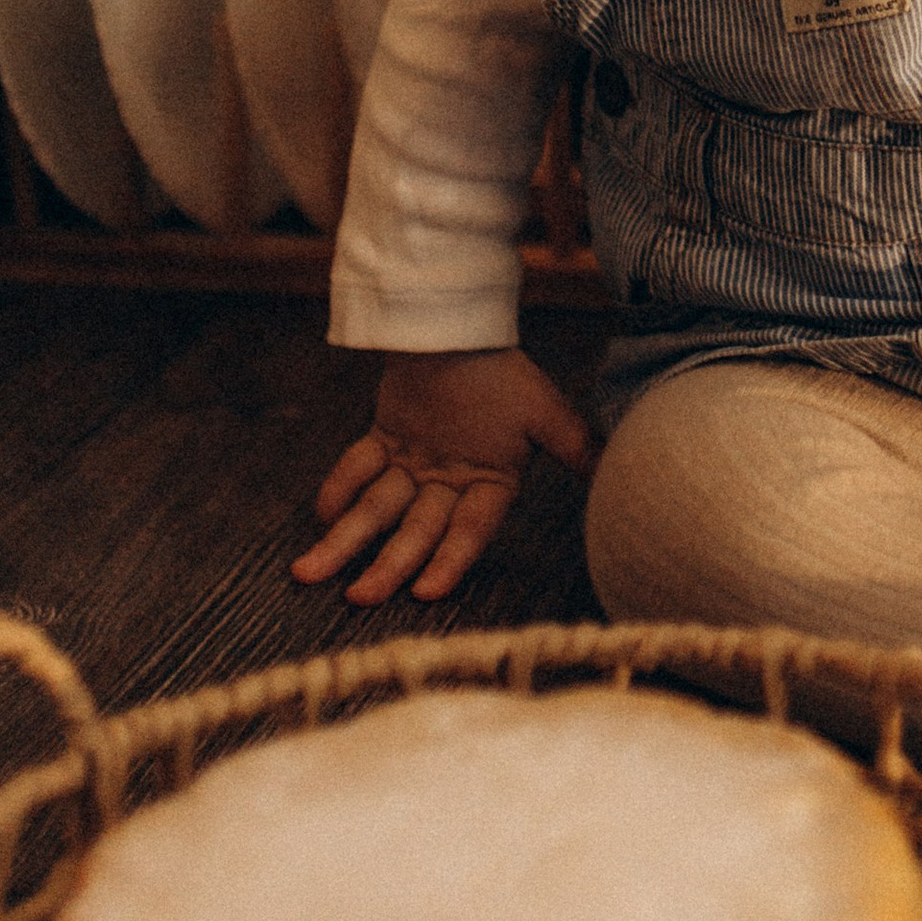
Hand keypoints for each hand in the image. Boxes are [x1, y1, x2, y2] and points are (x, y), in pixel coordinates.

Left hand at [294, 348, 595, 605]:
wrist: (463, 322)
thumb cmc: (505, 369)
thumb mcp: (544, 411)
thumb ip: (577, 447)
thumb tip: (613, 475)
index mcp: (490, 482)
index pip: (469, 531)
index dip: (450, 561)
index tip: (425, 594)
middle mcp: (450, 482)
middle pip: (415, 532)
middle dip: (387, 566)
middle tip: (358, 598)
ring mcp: (414, 463)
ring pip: (376, 511)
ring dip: (344, 542)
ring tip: (308, 573)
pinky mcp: (384, 440)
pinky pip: (356, 469)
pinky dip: (337, 487)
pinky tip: (320, 513)